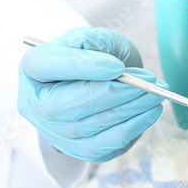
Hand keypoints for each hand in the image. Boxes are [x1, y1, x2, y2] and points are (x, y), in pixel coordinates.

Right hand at [18, 27, 166, 161]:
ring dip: (128, 110)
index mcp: (32, 69)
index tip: (117, 67)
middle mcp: (36, 105)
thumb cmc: (95, 56)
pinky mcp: (79, 150)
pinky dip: (131, 129)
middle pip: (65, 105)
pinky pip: (104, 146)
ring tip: (155, 94)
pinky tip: (150, 113)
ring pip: (88, 127)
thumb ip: (95, 42)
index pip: (44, 66)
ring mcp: (55, 132)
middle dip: (112, 94)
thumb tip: (109, 65)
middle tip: (148, 82)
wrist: (99, 82)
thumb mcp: (94, 37)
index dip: (81, 67)